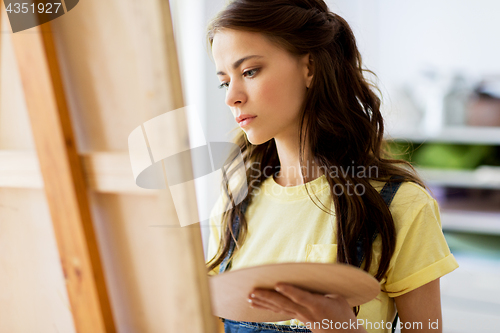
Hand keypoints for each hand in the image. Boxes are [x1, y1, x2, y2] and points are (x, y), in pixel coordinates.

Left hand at [248, 283, 365, 331]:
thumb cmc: (343, 314)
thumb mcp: (338, 299)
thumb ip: (323, 289)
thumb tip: (313, 278)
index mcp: (318, 305)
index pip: (301, 297)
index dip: (290, 291)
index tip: (278, 284)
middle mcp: (306, 312)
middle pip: (284, 304)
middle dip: (267, 297)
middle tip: (252, 292)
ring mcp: (300, 316)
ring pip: (279, 309)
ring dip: (263, 303)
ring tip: (249, 298)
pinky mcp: (298, 318)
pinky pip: (280, 311)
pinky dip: (267, 307)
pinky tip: (257, 304)